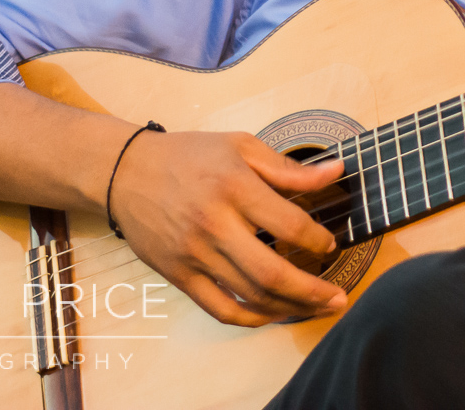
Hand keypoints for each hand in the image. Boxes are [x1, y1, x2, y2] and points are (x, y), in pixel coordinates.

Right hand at [109, 130, 348, 325]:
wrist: (126, 172)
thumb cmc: (189, 155)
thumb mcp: (241, 146)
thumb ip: (289, 168)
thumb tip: (336, 171)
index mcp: (234, 187)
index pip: (288, 224)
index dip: (316, 239)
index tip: (330, 245)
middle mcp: (214, 224)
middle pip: (272, 272)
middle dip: (312, 291)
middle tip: (338, 298)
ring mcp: (194, 255)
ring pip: (250, 296)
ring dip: (290, 308)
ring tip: (317, 309)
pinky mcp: (178, 275)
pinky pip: (219, 309)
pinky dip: (251, 319)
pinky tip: (273, 314)